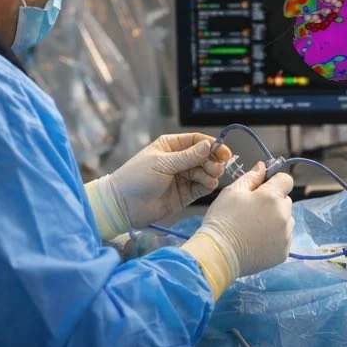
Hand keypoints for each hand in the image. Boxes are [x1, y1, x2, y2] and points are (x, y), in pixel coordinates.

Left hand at [110, 133, 231, 226]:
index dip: (212, 145)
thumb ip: (187, 156)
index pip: (197, 141)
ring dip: (212, 173)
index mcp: (171, 146)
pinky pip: (202, 186)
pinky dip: (208, 185)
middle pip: (205, 156)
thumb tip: (209, 145)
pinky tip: (209, 185)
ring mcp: (183, 177)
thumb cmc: (137, 177)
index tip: (223, 152)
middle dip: (213, 160)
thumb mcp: (162, 163)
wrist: (123, 205)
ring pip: (206, 171)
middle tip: (216, 168)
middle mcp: (180, 160)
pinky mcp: (186, 194)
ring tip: (211, 177)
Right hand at [181, 162, 294, 299]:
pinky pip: (284, 237)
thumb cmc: (222, 220)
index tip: (263, 188)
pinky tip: (257, 240)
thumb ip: (251, 177)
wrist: (218, 255)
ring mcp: (285, 235)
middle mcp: (284, 215)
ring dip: (275, 219)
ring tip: (254, 227)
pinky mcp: (283, 251)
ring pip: (286, 219)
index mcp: (272, 197)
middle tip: (252, 210)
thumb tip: (263, 166)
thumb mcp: (232, 192)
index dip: (274, 181)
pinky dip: (274, 237)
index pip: (286, 180)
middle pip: (286, 201)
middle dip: (273, 202)